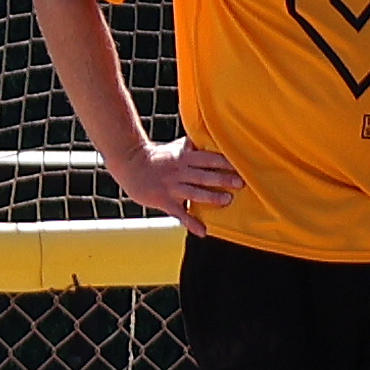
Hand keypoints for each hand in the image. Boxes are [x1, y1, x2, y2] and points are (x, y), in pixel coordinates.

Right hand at [107, 137, 240, 221]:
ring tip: (227, 200)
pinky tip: (203, 232)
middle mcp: (179, 172)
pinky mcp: (165, 201)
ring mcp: (172, 187)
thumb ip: (193, 147)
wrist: (130, 165)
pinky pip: (180, 214)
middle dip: (222, 179)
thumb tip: (212, 138)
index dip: (223, 162)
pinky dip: (191, 223)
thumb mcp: (175, 148)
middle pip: (204, 175)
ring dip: (212, 197)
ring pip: (195, 193)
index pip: (207, 159)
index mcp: (184, 158)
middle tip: (240, 183)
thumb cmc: (157, 157)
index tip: (240, 165)